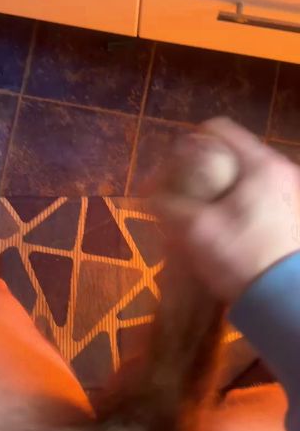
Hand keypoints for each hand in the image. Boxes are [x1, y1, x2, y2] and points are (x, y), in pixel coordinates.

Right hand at [154, 118, 299, 302]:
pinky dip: (232, 204)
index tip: (171, 168)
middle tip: (177, 194)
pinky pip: (253, 195)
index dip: (187, 143)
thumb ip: (167, 205)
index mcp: (260, 163)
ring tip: (194, 214)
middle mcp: (279, 170)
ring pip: (240, 177)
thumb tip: (146, 193)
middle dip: (198, 171)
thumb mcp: (196, 230)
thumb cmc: (242, 258)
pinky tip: (218, 227)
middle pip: (227, 154)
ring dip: (214, 190)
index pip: (216, 130)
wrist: (284, 300)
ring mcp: (288, 192)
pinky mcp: (290, 214)